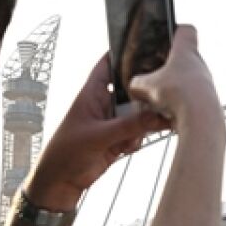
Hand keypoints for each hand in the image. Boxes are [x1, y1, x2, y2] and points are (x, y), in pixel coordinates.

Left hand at [27, 26, 214, 205]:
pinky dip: (139, 138)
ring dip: (145, 119)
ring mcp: (113, 121)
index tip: (146, 43)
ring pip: (138, 111)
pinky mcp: (119, 138)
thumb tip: (159, 116)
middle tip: (165, 89)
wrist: (60, 182)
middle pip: (131, 87)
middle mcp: (104, 103)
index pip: (108, 64)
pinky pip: (138, 132)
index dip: (123, 52)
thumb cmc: (66, 152)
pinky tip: (129, 147)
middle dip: (145, 90)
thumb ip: (130, 126)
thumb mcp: (99, 136)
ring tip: (154, 122)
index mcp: (92, 93)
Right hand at [126, 25, 221, 132]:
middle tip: (155, 74)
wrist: (201, 119)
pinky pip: (192, 99)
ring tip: (159, 100)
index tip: (167, 35)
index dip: (176, 30)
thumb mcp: (145, 86)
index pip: (186, 31)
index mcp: (186, 51)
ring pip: (188, 80)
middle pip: (185, 58)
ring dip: (176, 87)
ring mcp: (206, 83)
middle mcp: (200, 64)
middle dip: (170, 66)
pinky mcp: (208, 101)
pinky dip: (181, 104)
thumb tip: (135, 87)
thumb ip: (137, 83)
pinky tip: (169, 113)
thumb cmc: (177, 94)